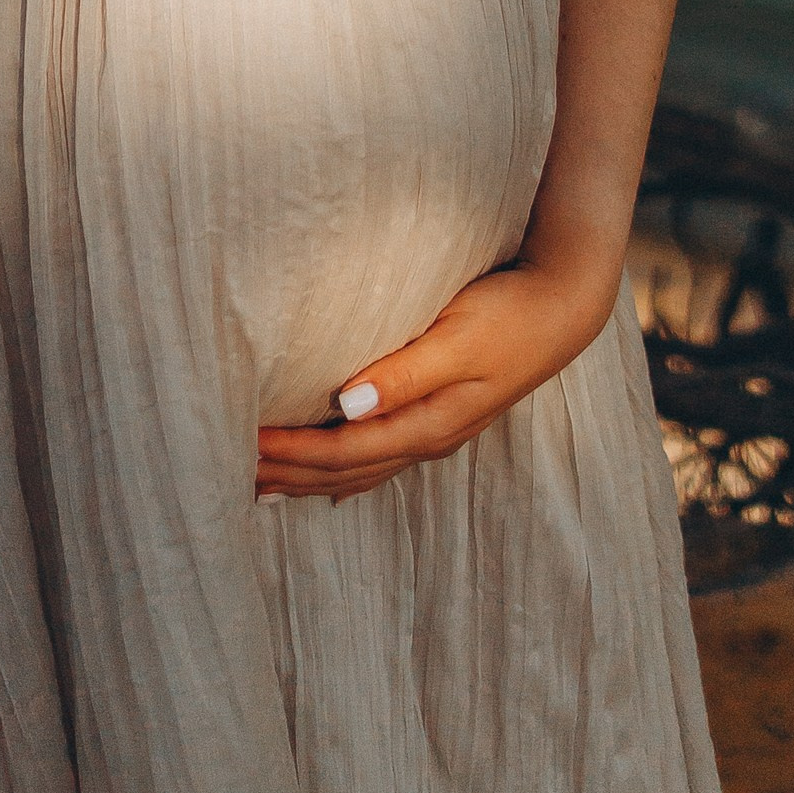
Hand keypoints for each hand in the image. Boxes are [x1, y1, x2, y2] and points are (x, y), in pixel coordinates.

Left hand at [253, 252, 617, 498]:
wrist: (564, 307)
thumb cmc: (508, 314)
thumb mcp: (459, 338)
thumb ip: (405, 373)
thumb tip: (347, 405)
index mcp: (428, 422)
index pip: (343, 449)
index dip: (292, 452)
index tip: (244, 445)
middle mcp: (428, 436)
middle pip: (345, 470)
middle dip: (289, 474)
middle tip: (229, 471)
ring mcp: (436, 430)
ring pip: (360, 469)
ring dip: (309, 479)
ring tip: (262, 485)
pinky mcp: (440, 414)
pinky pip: (379, 457)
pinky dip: (345, 472)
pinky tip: (329, 484)